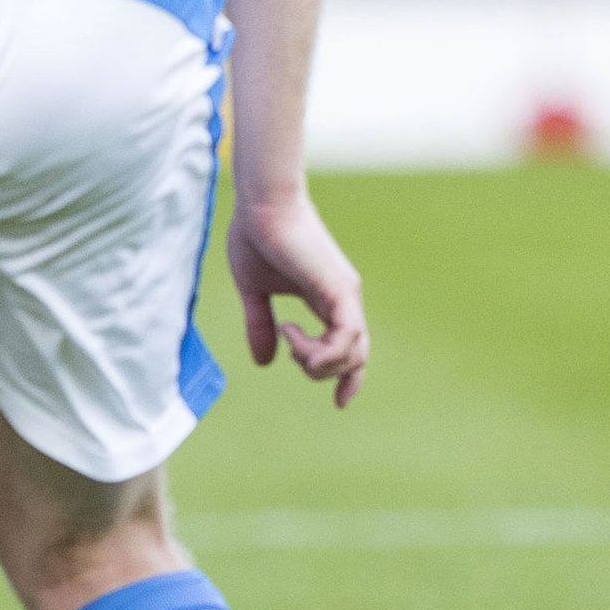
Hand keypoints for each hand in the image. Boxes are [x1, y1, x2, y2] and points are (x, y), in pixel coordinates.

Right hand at [228, 189, 367, 406]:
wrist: (261, 205)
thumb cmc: (256, 237)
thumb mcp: (254, 292)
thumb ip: (260, 326)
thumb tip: (263, 362)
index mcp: (328, 299)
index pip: (351, 348)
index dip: (347, 378)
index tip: (340, 403)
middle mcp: (344, 300)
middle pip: (356, 357)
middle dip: (325, 372)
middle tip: (289, 348)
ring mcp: (345, 295)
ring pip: (353, 354)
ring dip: (317, 362)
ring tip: (288, 337)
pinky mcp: (339, 291)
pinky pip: (347, 338)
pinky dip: (320, 349)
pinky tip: (290, 332)